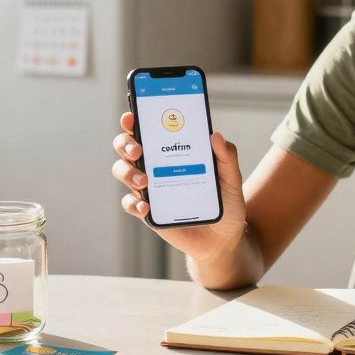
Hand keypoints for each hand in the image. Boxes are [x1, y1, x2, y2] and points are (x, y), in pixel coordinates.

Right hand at [112, 111, 247, 262]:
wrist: (224, 238)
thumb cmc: (226, 202)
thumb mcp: (231, 178)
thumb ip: (227, 157)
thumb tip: (216, 136)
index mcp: (173, 150)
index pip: (149, 129)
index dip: (135, 120)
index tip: (132, 116)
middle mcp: (156, 165)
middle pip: (127, 147)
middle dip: (125, 144)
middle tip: (137, 150)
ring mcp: (150, 188)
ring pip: (123, 172)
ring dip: (127, 173)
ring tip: (144, 181)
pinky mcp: (149, 211)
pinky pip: (131, 204)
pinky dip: (134, 203)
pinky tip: (146, 205)